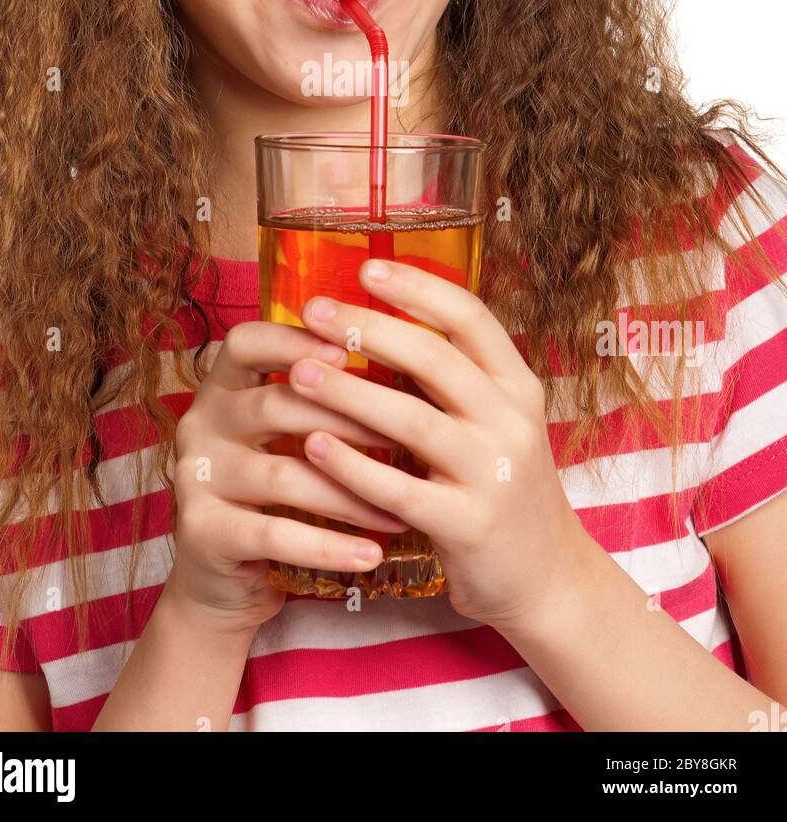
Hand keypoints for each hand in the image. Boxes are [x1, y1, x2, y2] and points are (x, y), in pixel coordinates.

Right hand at [170, 320, 409, 632]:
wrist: (220, 581)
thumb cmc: (272, 493)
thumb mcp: (284, 436)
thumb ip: (318, 396)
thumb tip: (402, 360)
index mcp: (220, 388)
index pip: (245, 342)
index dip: (295, 340)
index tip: (350, 354)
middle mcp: (200, 424)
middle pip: (275, 405)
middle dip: (348, 421)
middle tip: (405, 438)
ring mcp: (195, 478)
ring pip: (284, 475)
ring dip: (351, 494)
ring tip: (400, 510)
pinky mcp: (202, 532)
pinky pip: (275, 534)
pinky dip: (329, 546)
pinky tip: (372, 554)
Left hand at [293, 258, 590, 631]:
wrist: (547, 579)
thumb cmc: (503, 487)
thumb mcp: (497, 422)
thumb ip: (455, 379)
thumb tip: (379, 320)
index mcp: (518, 386)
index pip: (470, 317)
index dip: (417, 288)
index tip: (366, 267)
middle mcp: (511, 421)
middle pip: (434, 358)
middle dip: (367, 328)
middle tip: (312, 311)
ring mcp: (492, 474)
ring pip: (411, 419)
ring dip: (348, 392)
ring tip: (298, 371)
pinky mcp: (467, 525)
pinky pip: (399, 489)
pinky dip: (352, 465)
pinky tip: (313, 447)